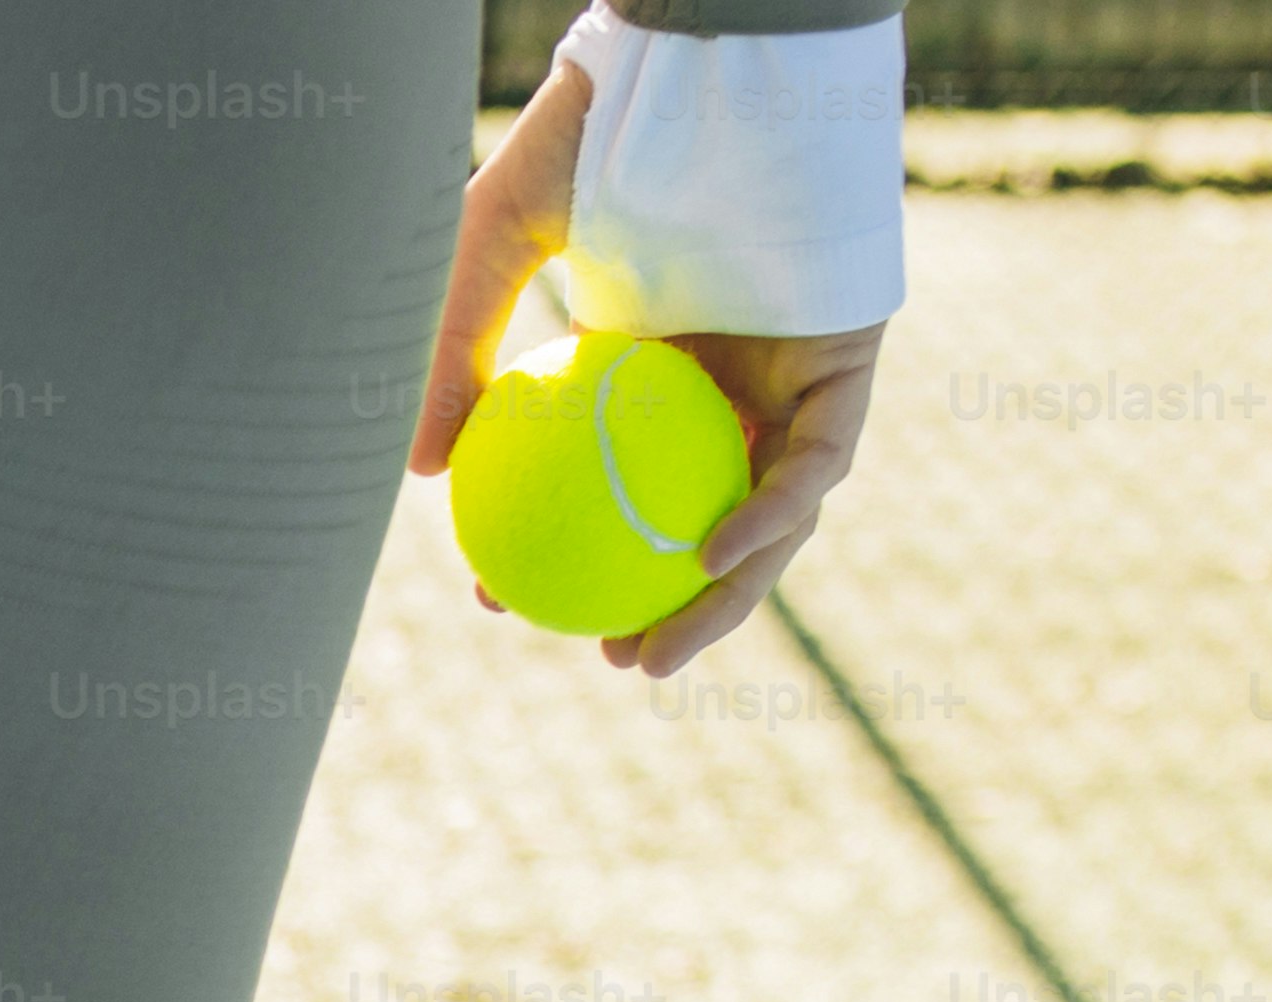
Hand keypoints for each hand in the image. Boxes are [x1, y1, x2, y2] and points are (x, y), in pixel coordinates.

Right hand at [409, 65, 885, 680]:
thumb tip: (422, 476)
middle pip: (702, 522)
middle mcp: (729, 378)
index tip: (512, 603)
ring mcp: (792, 371)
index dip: (574, 556)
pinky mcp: (849, 356)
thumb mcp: (496, 251)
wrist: (698, 70)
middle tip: (609, 661)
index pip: (619, 488)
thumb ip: (461, 358)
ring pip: (770, 514)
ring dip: (723, 595)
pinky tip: (713, 557)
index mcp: (654, 365)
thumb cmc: (598, 139)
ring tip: (656, 649)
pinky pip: (819, 459)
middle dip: (665, 611)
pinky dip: (771, 515)